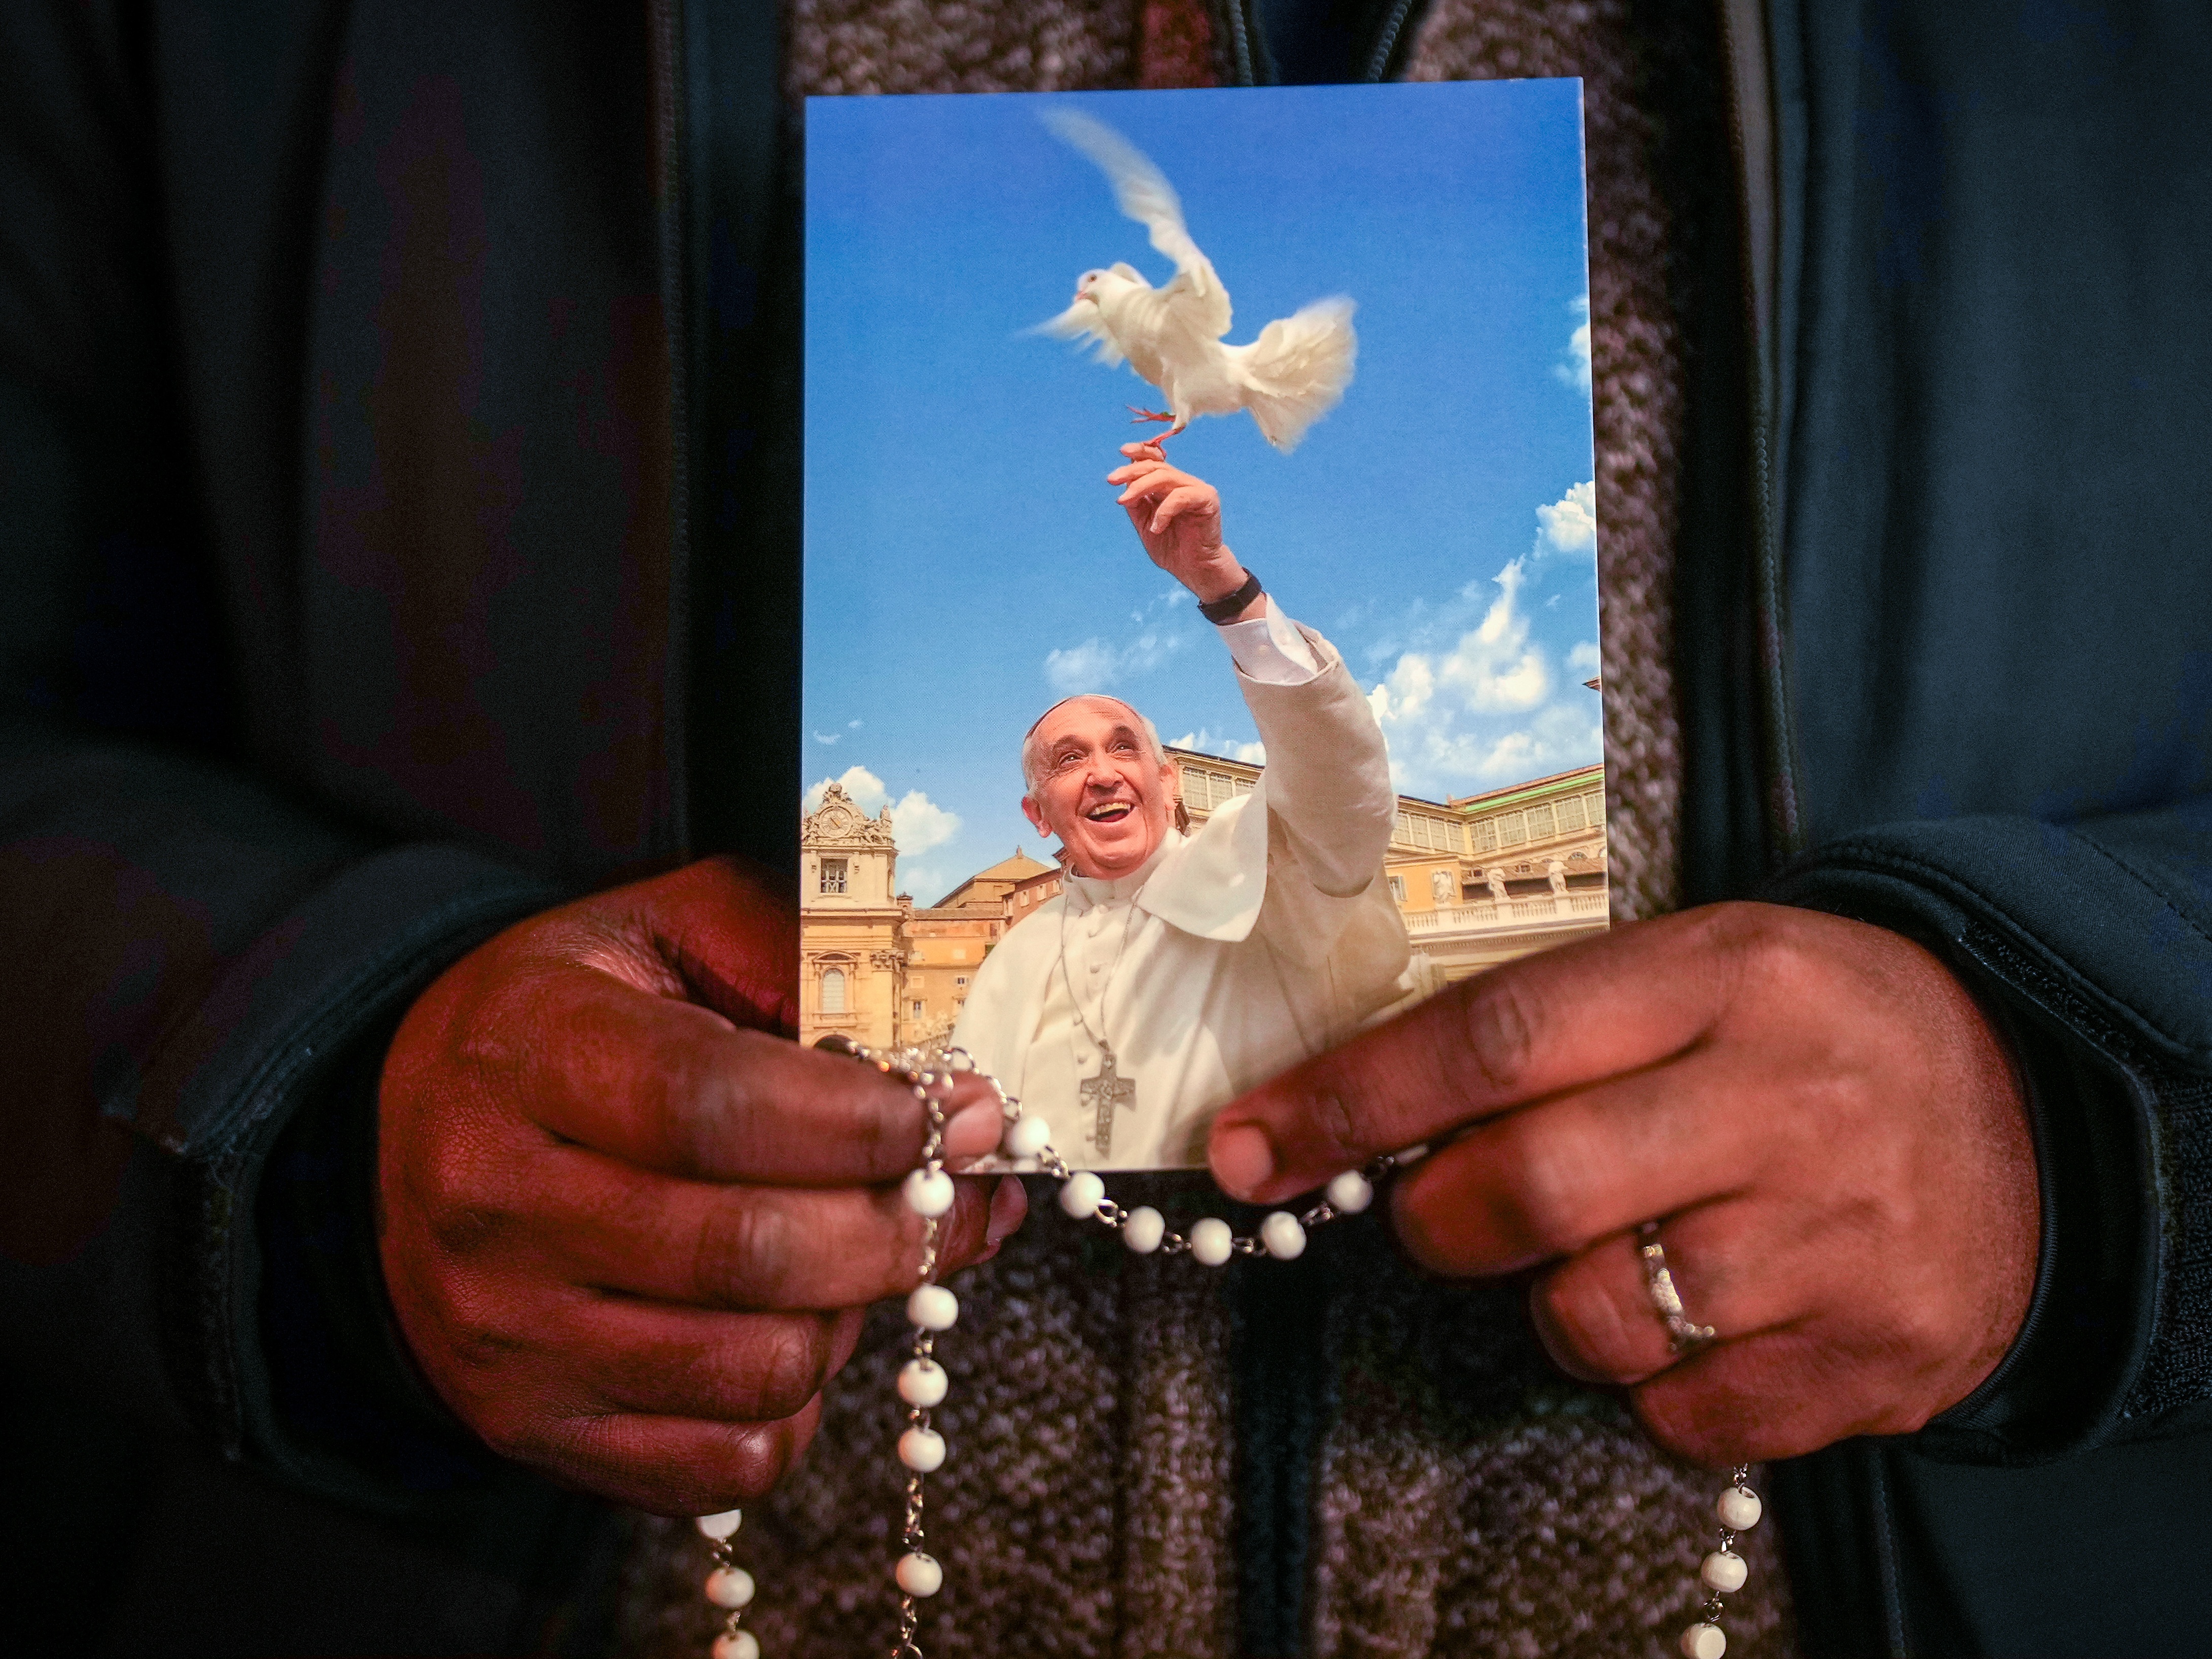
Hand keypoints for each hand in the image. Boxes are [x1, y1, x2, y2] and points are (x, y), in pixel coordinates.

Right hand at [378, 857, 1023, 1513]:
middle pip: (752, 1251)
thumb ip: (796, 961)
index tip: (960, 1114)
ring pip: (760, 1369)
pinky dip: (798, 1403)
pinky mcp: (530, 1426)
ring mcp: (507, 1333)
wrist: (413, 1131)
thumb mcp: (666, 932)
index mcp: (524, 1052)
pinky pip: (727, 1462)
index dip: (863, 1121)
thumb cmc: (571, 1019)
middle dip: (901, 1224)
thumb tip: (942, 1073)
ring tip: (857, 1249)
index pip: (713, 1107)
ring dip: (853, 1312)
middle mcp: (495, 1202)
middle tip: (963, 1188)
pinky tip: (794, 1323)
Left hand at [1107, 441, 1249, 606]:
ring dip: (1140, 487)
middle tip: (1111, 480)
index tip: (1122, 451)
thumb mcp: (1145, 523)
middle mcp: (1182, 483)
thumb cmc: (1171, 547)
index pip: (1155, 460)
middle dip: (1131, 471)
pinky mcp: (1208, 499)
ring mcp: (1196, 489)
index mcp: (1168, 486)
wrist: (1193, 570)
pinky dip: (1164, 510)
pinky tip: (1156, 527)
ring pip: (1165, 477)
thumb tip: (1123, 484)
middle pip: (1156, 467)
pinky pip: (1181, 496)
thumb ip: (1136, 504)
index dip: (1140, 451)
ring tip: (1124, 501)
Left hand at [1206, 902, 2038, 1464]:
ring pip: (1594, 1319)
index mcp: (1723, 977)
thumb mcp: (1704, 969)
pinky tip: (1704, 1314)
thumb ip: (1550, 1027)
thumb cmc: (1817, 1030)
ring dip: (1557, 1305)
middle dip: (1441, 1220)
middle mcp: (1781, 1103)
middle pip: (1529, 1191)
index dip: (1347, 1102)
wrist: (2037, 1112)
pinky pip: (1683, 1413)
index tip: (1243, 1149)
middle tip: (1442, 1213)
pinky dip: (1655, 1383)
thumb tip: (1356, 1112)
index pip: (1492, 1037)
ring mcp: (1835, 1241)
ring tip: (1620, 1252)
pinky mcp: (1874, 1358)